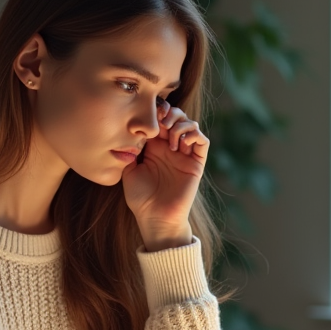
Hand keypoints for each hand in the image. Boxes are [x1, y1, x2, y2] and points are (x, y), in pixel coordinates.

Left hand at [121, 101, 208, 249]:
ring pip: (191, 125)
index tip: (148, 112)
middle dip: (169, 113)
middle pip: (177, 117)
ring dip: (181, 123)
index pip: (160, 120)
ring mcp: (185, 155)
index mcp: (155, 147)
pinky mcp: (196, 163)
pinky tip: (180, 143)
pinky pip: (202, 141)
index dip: (157, 111)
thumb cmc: (140, 198)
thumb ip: (130, 150)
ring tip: (169, 136)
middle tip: (160, 121)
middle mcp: (171, 148)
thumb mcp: (128, 170)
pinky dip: (194, 134)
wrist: (155, 218)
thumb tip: (128, 130)